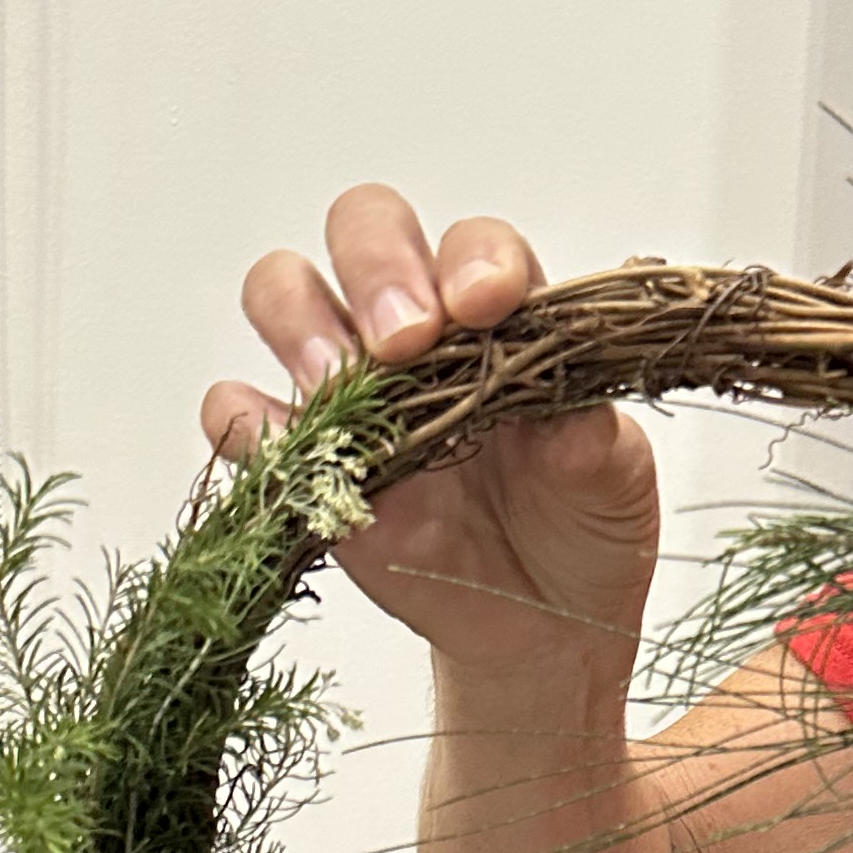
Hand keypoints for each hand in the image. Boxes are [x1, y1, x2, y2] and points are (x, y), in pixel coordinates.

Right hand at [216, 184, 658, 675]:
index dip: (473, 259)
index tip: (487, 305)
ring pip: (284, 293)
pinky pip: (238, 415)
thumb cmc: (581, 526)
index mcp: (501, 316)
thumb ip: (594, 442)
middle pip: (364, 230)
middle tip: (404, 342)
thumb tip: (574, 423)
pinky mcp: (303, 460)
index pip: (473, 245)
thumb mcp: (613, 484)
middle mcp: (417, 333)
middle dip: (377, 266)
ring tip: (337, 386)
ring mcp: (352, 389)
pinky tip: (284, 446)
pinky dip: (244, 420)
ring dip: (301, 324)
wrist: (542, 622)